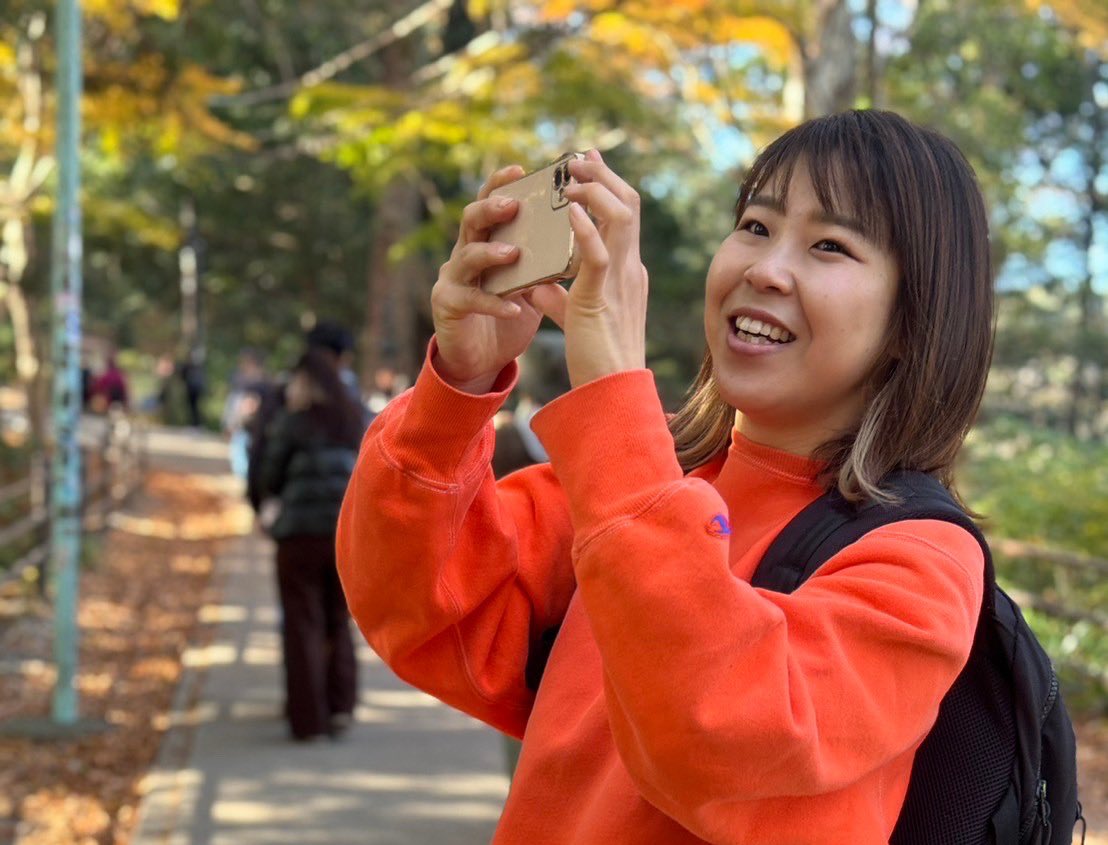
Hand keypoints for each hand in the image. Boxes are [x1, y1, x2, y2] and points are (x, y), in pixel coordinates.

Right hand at [429, 165, 548, 393]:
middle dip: (491, 209)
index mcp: (487, 241)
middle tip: (514, 206)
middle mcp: (465, 253)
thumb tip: (585, 232)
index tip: (521, 169)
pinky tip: (513, 308)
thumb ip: (547, 259)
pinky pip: (471, 300)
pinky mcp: (448, 306)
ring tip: (513, 254)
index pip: (490, 203)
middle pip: (471, 220)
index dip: (501, 184)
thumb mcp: (532, 282)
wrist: (481, 359)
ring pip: (466, 256)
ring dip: (490, 253)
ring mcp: (453, 279)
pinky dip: (493, 303)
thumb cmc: (509, 315)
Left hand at [531, 150, 648, 387]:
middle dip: (603, 175)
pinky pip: (598, 254)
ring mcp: (620, 281)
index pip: (624, 215)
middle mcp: (628, 268)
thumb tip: (538, 282)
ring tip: (569, 179)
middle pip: (628, 205)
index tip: (586, 161)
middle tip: (576, 159)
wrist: (609, 391)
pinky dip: (585, 228)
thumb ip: (560, 296)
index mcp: (625, 271)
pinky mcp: (602, 298)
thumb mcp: (576, 317)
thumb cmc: (594, 358)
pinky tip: (566, 212)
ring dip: (594, 190)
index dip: (607, 183)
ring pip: (620, 218)